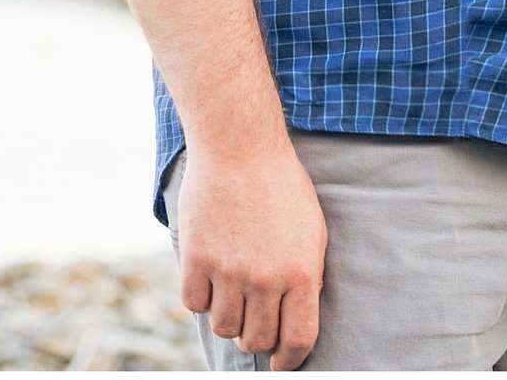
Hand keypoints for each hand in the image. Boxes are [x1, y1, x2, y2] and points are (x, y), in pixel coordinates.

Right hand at [174, 139, 327, 370]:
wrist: (239, 147)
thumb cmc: (280, 187)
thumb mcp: (312, 232)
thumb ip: (307, 278)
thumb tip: (296, 321)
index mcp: (300, 274)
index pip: (299, 339)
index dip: (289, 360)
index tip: (280, 364)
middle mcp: (265, 279)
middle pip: (257, 339)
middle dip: (256, 339)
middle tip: (251, 325)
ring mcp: (229, 270)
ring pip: (224, 326)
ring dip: (228, 319)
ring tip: (230, 297)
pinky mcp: (197, 258)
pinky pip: (194, 303)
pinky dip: (200, 298)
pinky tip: (208, 279)